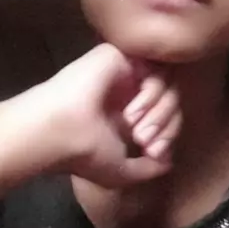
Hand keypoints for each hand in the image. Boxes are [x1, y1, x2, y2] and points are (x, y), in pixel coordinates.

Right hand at [10, 43, 181, 188]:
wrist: (58, 132)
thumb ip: (147, 168)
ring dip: (158, 112)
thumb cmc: (83, 154)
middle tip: (146, 143)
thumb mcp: (119, 171)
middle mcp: (126, 89)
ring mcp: (124, 71)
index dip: (166, 134)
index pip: (163, 114)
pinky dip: (151, 94)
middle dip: (165, 124)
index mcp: (125, 110)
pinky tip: (131, 113)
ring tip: (137, 132)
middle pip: (170, 98)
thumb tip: (169, 161)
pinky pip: (155, 69)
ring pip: (166, 83)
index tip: (152, 153)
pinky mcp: (120, 56)